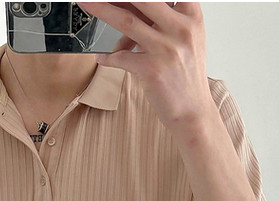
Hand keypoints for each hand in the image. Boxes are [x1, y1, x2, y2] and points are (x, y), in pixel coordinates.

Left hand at [76, 2, 215, 128]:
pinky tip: (101, 58)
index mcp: (191, 17)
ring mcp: (166, 49)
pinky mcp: (152, 70)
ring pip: (127, 22)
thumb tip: (129, 8)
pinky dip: (107, 56)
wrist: (193, 111)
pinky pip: (120, 57)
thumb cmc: (185, 76)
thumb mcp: (183, 40)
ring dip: (102, 10)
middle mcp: (181, 29)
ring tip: (86, 3)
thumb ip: (163, 21)